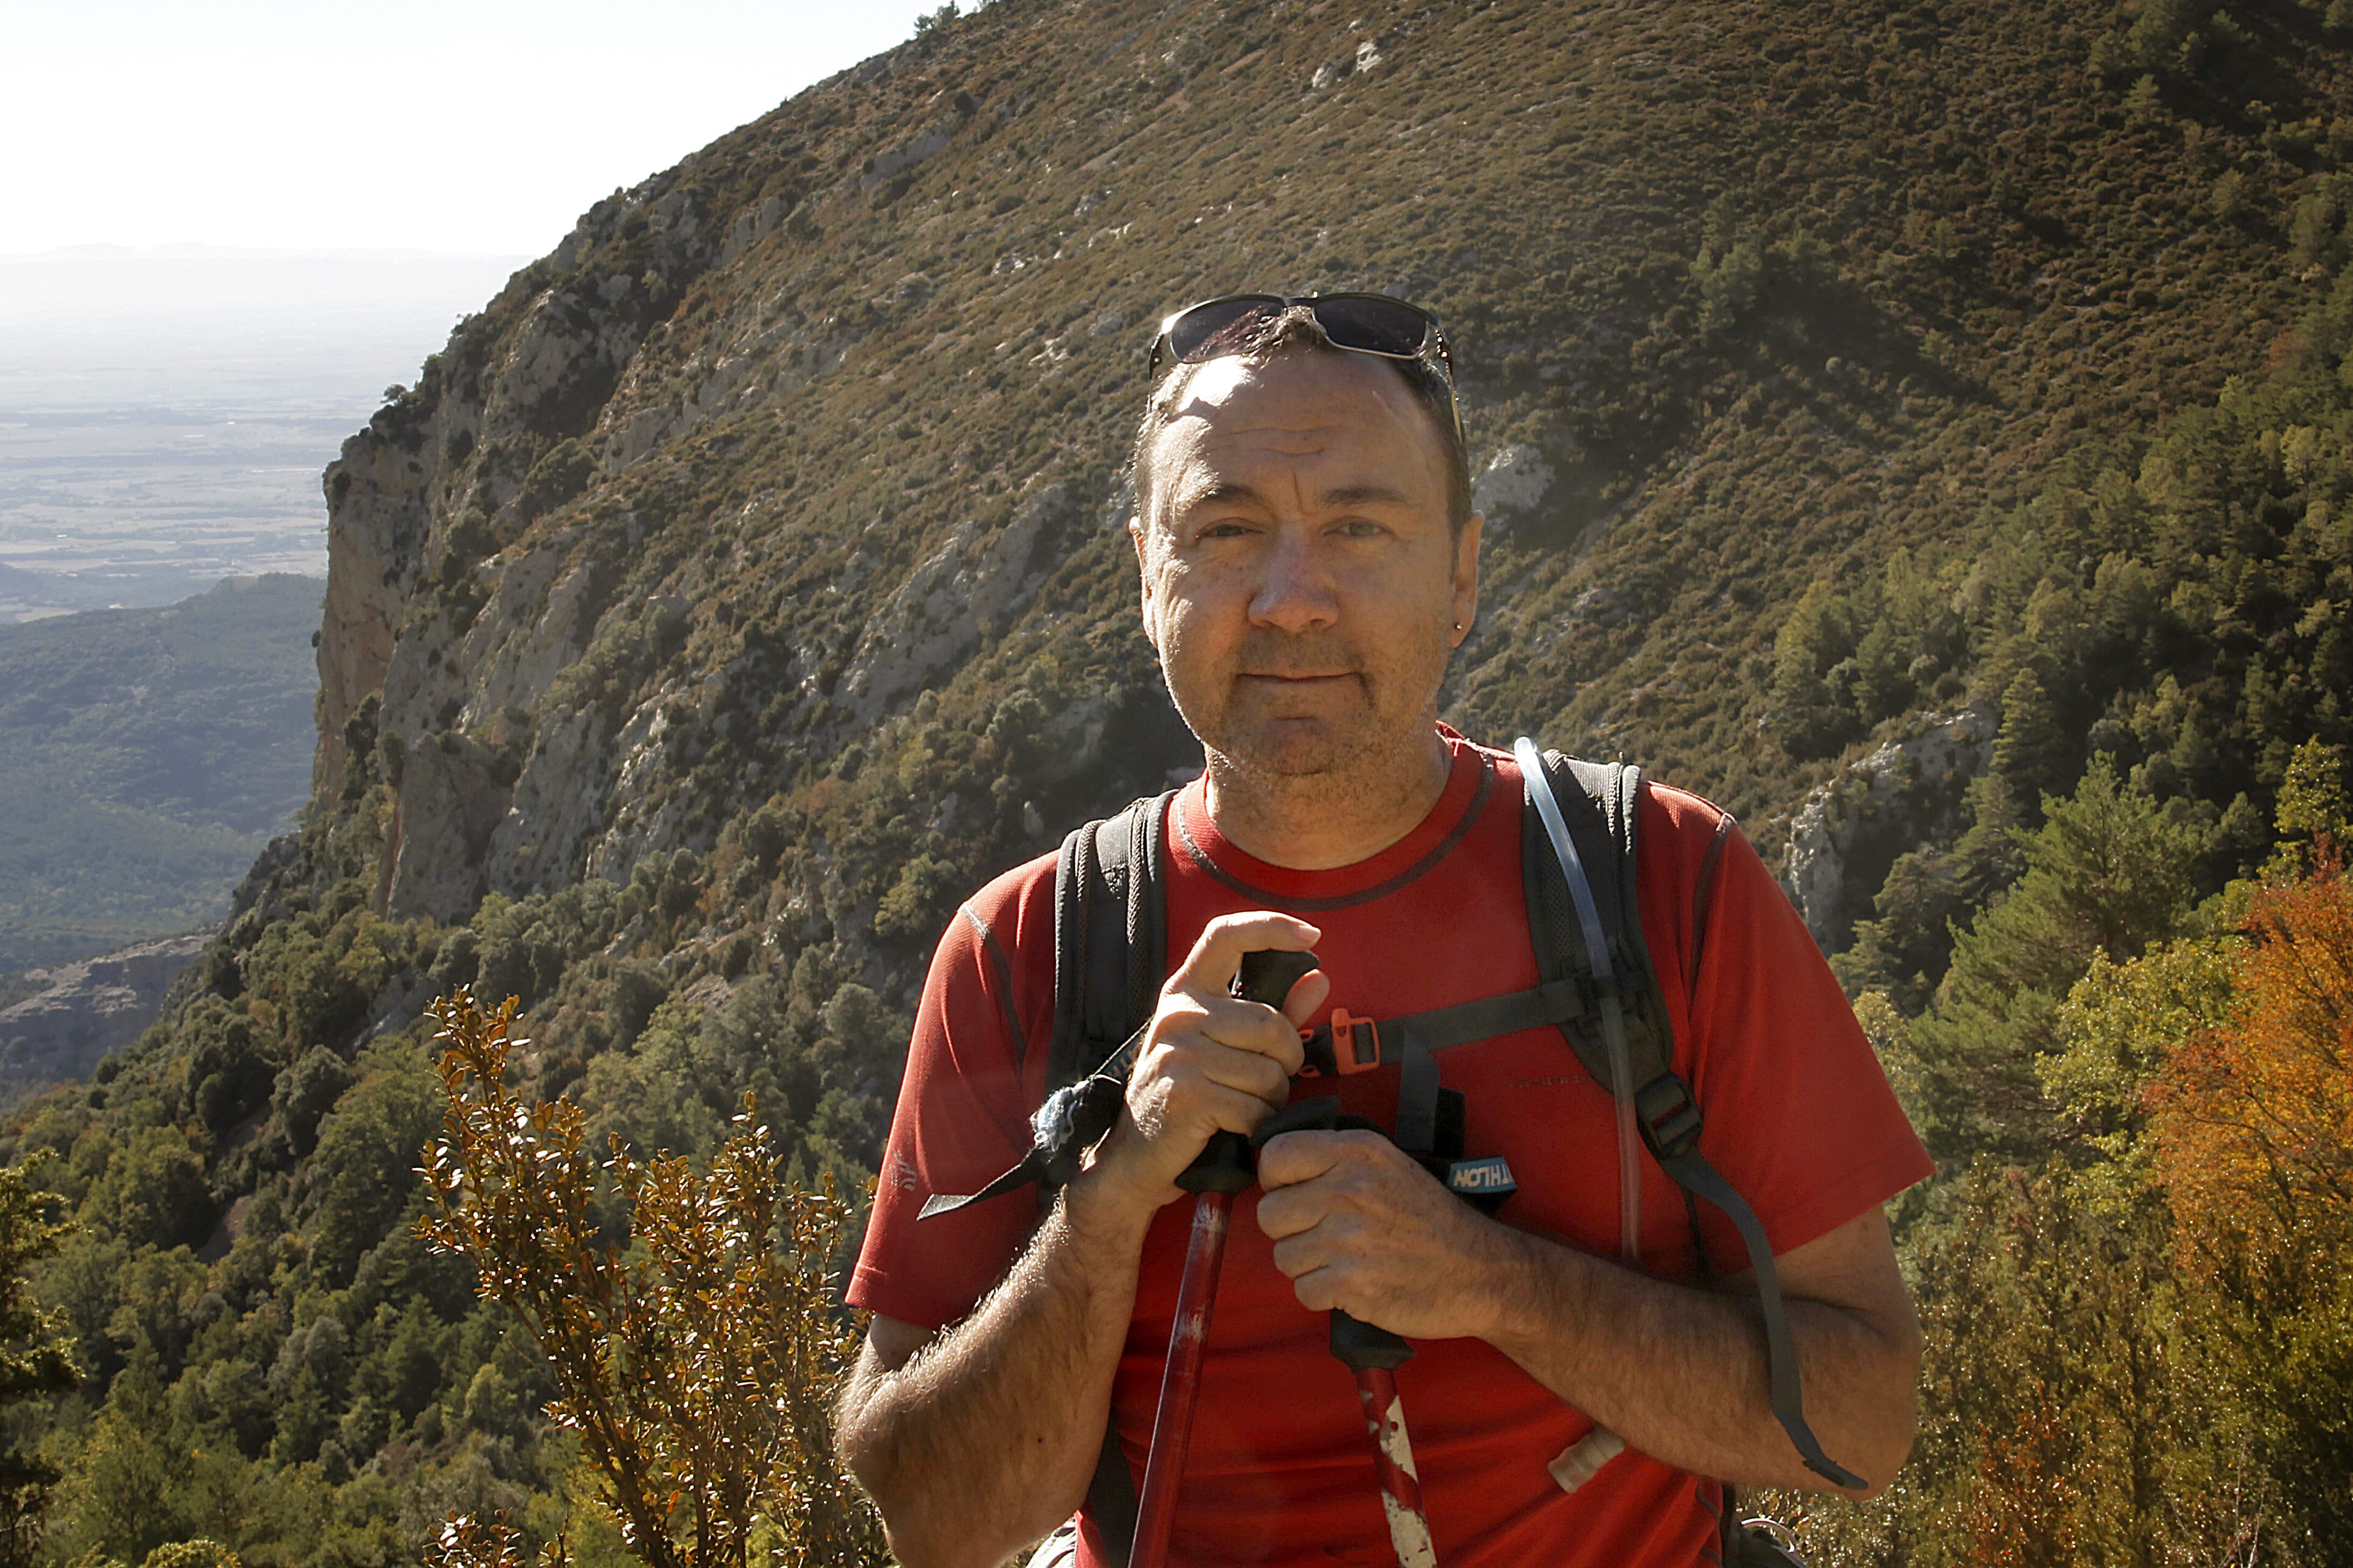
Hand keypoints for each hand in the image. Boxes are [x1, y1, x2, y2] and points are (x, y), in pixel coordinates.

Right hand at [1086, 913, 1330, 1215]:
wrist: (1133, 1157)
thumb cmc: (1186, 1096)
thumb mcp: (1223, 1046)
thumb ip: (1276, 1011)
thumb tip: (1320, 977)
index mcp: (1185, 992)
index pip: (1225, 935)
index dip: (1271, 927)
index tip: (1310, 936)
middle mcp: (1178, 1014)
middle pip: (1271, 1024)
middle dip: (1286, 1061)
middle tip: (1265, 1082)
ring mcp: (1179, 1053)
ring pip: (1269, 1072)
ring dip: (1271, 1100)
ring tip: (1243, 1107)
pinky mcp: (1188, 1094)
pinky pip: (1255, 1108)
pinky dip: (1258, 1125)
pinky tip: (1235, 1128)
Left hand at [1255, 1129, 1526, 1340]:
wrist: (1479, 1271)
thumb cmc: (1429, 1218)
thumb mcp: (1389, 1163)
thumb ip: (1335, 1159)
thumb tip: (1274, 1170)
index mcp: (1357, 1151)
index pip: (1275, 1156)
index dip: (1276, 1181)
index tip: (1294, 1194)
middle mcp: (1350, 1189)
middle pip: (1270, 1214)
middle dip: (1290, 1230)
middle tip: (1323, 1235)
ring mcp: (1350, 1239)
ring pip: (1283, 1257)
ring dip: (1307, 1266)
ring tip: (1344, 1260)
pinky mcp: (1352, 1285)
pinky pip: (1303, 1292)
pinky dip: (1323, 1295)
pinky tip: (1352, 1285)